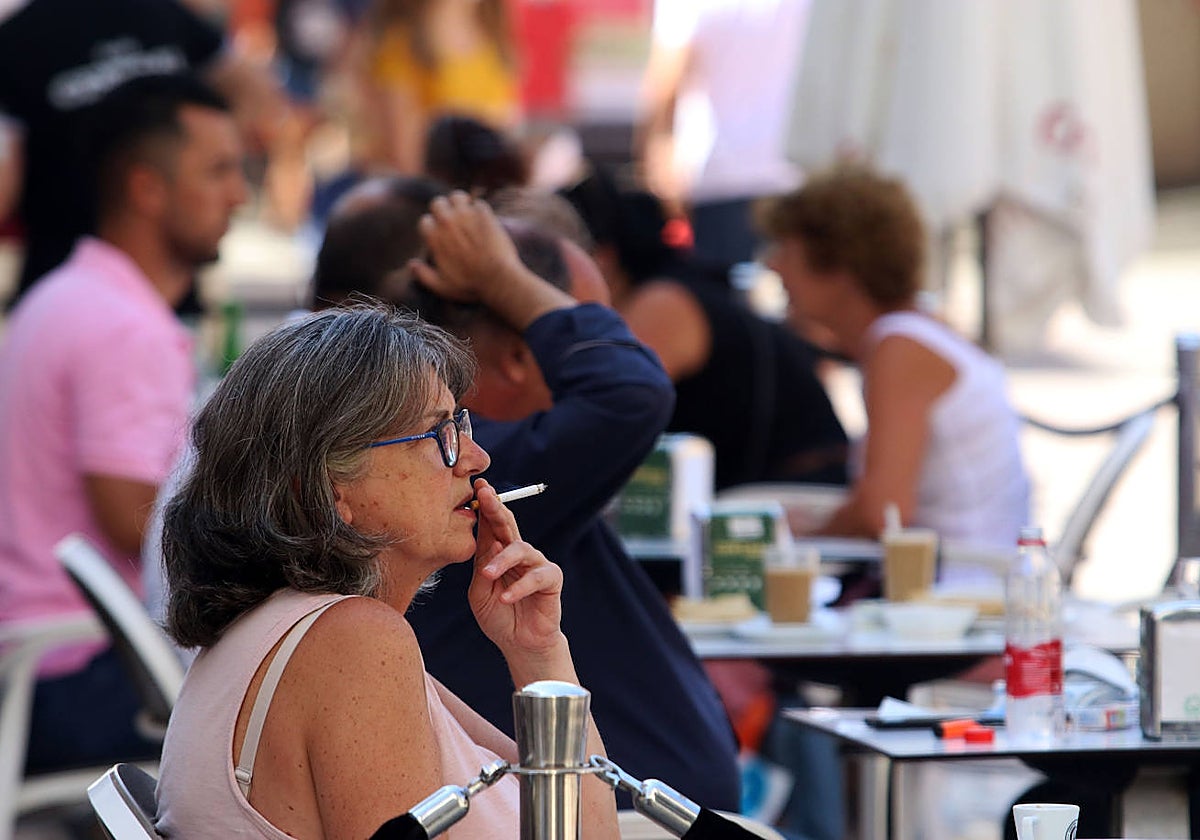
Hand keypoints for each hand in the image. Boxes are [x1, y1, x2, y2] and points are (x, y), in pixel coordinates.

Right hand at [409, 192, 523, 303]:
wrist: (497, 279)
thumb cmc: (469, 286)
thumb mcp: (441, 287)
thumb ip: (423, 275)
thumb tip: (412, 264)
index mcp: (434, 237)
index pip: (425, 221)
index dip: (431, 227)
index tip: (438, 233)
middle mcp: (447, 222)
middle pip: (438, 203)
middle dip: (443, 209)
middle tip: (452, 217)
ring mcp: (466, 216)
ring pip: (457, 197)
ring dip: (461, 202)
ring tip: (467, 211)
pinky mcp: (485, 214)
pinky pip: (479, 203)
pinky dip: (481, 210)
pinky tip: (485, 219)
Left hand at [468, 479, 564, 656]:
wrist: (520, 645)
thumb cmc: (499, 616)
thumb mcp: (480, 592)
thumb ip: (482, 566)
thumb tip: (485, 539)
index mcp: (498, 553)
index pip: (491, 525)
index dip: (485, 506)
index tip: (477, 486)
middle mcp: (518, 553)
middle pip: (508, 525)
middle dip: (496, 508)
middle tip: (485, 495)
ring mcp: (536, 564)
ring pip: (520, 549)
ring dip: (502, 561)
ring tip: (487, 576)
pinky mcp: (551, 580)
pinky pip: (536, 577)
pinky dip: (519, 587)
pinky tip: (506, 597)